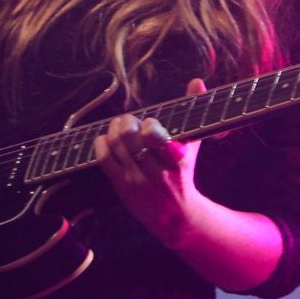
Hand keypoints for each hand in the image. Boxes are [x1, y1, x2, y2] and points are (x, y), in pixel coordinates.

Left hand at [94, 79, 205, 247]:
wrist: (175, 218)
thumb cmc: (183, 175)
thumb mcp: (192, 146)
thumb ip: (194, 111)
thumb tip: (197, 81)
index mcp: (176, 160)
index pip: (157, 138)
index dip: (148, 126)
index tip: (148, 123)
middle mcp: (156, 171)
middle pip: (130, 138)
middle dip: (126, 122)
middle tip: (127, 120)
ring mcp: (137, 179)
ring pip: (116, 146)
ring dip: (113, 129)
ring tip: (118, 126)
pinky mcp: (121, 186)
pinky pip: (104, 159)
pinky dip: (101, 143)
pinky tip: (106, 139)